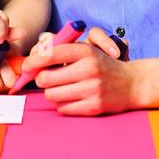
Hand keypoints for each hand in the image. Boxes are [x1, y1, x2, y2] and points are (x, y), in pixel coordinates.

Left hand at [16, 27, 141, 114]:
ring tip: (62, 88)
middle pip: (45, 78)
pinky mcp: (94, 107)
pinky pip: (63, 108)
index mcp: (85, 51)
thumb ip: (61, 49)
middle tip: (47, 78)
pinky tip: (72, 98)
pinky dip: (63, 104)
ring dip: (52, 93)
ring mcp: (92, 89)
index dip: (33, 61)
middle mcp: (89, 69)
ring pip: (51, 95)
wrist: (132, 83)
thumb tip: (33, 57)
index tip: (26, 66)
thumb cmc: (102, 65)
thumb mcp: (87, 49)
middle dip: (42, 79)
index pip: (51, 54)